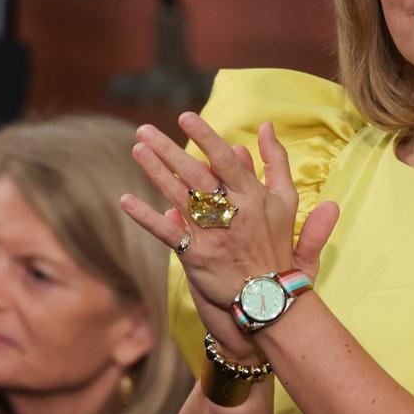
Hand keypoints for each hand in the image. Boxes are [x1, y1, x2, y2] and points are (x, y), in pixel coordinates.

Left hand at [121, 114, 338, 313]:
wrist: (270, 296)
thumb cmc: (277, 245)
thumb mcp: (288, 201)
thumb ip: (277, 162)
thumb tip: (266, 126)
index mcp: (253, 196)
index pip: (225, 161)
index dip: (205, 138)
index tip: (186, 117)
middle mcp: (232, 213)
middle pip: (196, 175)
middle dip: (169, 150)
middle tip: (145, 130)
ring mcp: (212, 235)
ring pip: (179, 197)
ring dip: (155, 172)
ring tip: (137, 149)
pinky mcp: (196, 256)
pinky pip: (167, 233)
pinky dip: (146, 217)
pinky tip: (126, 200)